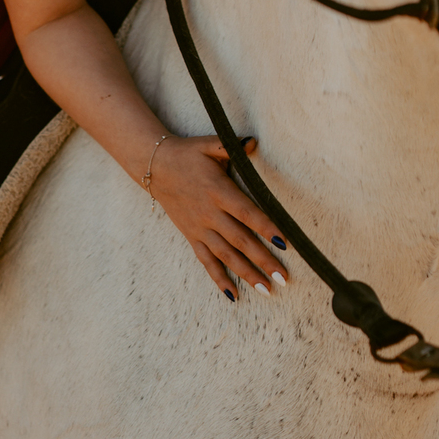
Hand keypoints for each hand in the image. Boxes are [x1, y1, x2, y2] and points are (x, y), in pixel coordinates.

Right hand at [147, 135, 287, 300]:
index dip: (265, 227)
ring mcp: (200, 228)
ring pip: (226, 256)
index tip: (283, 243)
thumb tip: (253, 142)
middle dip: (263, 260)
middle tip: (283, 277)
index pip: (246, 213)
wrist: (154, 167)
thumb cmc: (187, 154)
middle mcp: (210, 213)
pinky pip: (206, 261)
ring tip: (267, 290)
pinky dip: (219, 279)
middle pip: (240, 241)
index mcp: (218, 191)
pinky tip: (233, 295)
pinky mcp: (191, 236)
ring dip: (247, 274)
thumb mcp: (209, 145)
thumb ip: (232, 146)